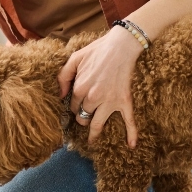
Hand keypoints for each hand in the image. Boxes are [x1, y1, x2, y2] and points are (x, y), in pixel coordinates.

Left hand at [57, 27, 143, 146]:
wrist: (121, 46)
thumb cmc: (97, 50)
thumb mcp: (74, 59)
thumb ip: (63, 76)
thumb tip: (60, 94)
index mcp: (79, 88)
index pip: (72, 105)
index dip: (73, 105)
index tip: (75, 105)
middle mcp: (93, 99)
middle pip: (83, 116)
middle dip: (82, 118)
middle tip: (83, 117)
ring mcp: (109, 102)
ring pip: (98, 124)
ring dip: (93, 132)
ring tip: (91, 139)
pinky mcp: (124, 101)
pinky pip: (128, 121)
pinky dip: (131, 134)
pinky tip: (131, 145)